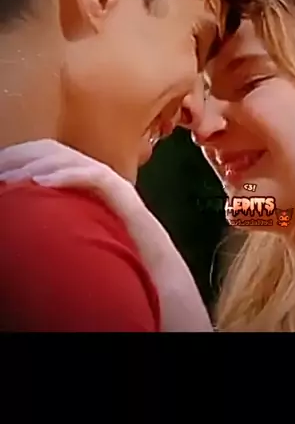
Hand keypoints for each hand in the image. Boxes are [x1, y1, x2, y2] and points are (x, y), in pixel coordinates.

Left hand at [0, 140, 212, 331]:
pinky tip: (41, 183)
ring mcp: (111, 183)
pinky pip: (92, 176)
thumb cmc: (114, 257)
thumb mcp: (78, 229)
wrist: (153, 273)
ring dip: (36, 164)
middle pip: (55, 150)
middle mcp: (97, 176)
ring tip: (12, 176)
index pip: (49, 156)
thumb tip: (25, 208)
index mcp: (84, 182)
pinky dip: (65, 175)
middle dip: (22, 155)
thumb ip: (58, 214)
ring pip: (71, 158)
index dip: (21, 157)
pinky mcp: (123, 194)